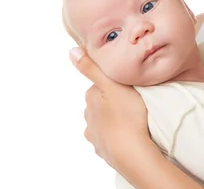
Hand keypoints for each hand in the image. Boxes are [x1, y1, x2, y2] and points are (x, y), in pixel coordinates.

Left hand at [69, 47, 149, 171]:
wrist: (132, 152)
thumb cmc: (127, 115)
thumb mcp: (112, 85)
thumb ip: (92, 68)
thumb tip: (71, 51)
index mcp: (90, 98)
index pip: (100, 85)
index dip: (114, 85)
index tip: (127, 87)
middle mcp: (88, 116)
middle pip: (100, 103)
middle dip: (112, 102)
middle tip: (132, 102)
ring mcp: (94, 135)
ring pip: (102, 121)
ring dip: (112, 119)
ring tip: (130, 119)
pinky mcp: (102, 149)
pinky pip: (108, 138)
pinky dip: (114, 135)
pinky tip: (125, 134)